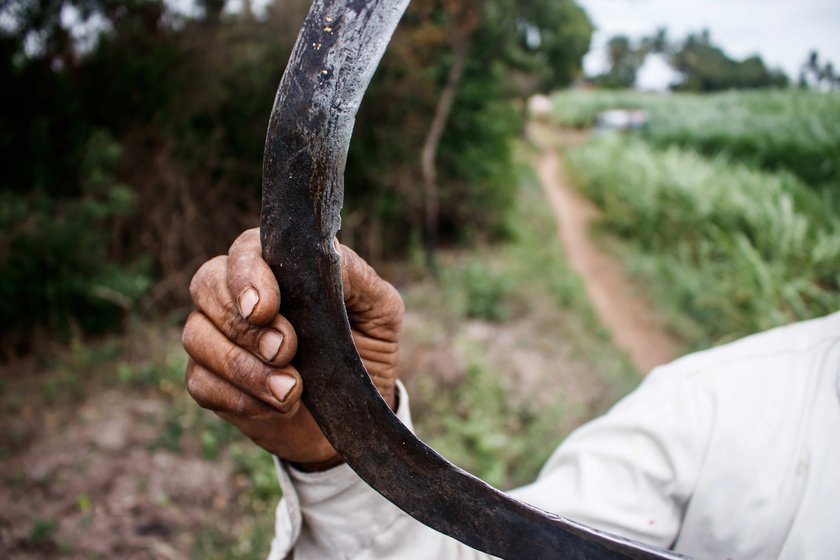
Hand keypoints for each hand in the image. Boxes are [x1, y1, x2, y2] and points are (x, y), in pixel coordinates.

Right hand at [182, 228, 403, 469]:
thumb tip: (327, 252)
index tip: (265, 309)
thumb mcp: (378, 309)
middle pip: (206, 286)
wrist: (355, 412)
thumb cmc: (364, 348)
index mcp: (276, 266)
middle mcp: (236, 294)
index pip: (243, 251)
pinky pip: (200, 382)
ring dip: (243, 368)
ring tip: (290, 391)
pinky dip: (238, 398)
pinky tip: (276, 407)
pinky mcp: (210, 380)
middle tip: (284, 351)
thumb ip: (354, 276)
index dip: (246, 276)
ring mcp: (216, 336)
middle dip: (243, 325)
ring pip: (196, 337)